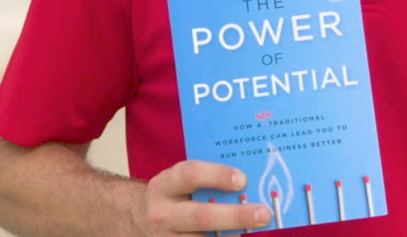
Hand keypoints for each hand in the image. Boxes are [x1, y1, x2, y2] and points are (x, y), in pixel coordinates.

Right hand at [142, 161, 270, 234]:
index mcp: (166, 185)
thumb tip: (251, 180)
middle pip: (201, 216)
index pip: (190, 175)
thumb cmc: (175, 194)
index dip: (217, 176)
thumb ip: (209, 179)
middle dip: (236, 216)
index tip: (242, 180)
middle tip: (263, 214)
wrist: (142, 217)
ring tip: (258, 233)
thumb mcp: (182, 180)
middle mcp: (162, 214)